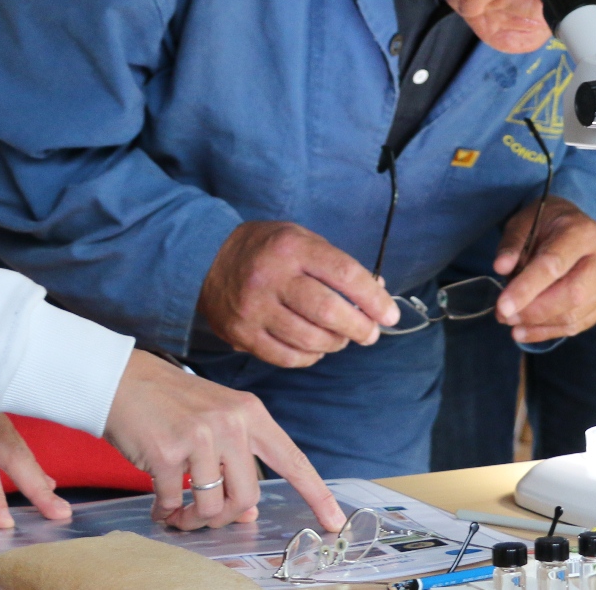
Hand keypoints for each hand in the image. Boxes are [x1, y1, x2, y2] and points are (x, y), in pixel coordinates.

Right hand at [104, 349, 343, 531]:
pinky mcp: (167, 451)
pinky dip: (166, 511)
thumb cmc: (172, 404)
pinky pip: (174, 502)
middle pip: (248, 499)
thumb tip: (247, 515)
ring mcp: (201, 436)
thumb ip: (238, 461)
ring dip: (192, 519)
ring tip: (178, 512)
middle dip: (224, 518)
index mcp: (251, 413)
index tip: (335, 520)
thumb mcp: (215, 423)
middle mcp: (232, 423)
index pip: (292, 460)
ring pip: (212, 506)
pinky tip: (159, 504)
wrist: (122, 379)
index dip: (316, 493)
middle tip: (202, 518)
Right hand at [197, 220, 399, 366]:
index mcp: (293, 248)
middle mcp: (272, 278)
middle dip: (359, 327)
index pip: (344, 274)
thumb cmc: (266, 249)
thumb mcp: (302, 239)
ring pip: (309, 339)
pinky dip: (309, 357)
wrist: (205, 259)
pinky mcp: (242, 334)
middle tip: (370, 333)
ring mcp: (254, 309)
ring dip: (335, 343)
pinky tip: (316, 349)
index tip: (390, 315)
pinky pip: (286, 357)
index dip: (373, 299)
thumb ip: (337, 265)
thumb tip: (378, 292)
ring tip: (341, 338)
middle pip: (328, 311)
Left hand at [492, 197, 595, 343]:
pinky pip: (578, 325)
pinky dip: (548, 332)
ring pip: (575, 314)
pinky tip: (525, 331)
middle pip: (573, 294)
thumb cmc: (549, 223)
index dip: (527, 288)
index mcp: (582, 232)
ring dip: (538, 324)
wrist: (576, 226)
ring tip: (510, 321)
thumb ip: (512, 244)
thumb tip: (501, 267)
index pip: (554, 264)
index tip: (503, 306)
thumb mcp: (524, 222)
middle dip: (535, 311)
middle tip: (504, 315)